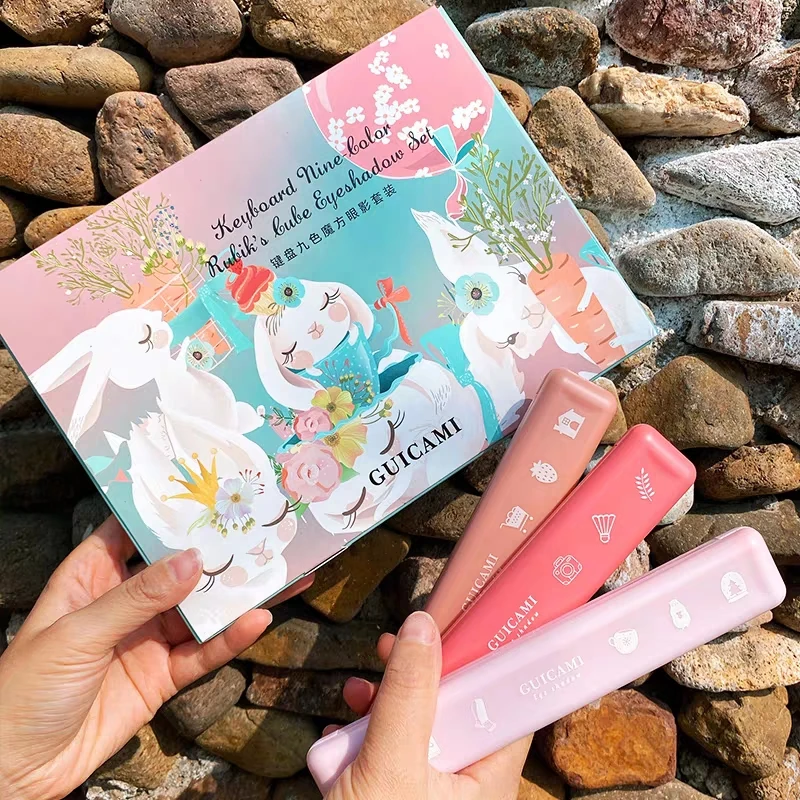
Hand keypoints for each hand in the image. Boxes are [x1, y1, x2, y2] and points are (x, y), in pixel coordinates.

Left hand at [0, 517, 308, 799]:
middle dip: (218, 550)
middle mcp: (124, 601)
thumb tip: (193, 559)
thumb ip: (139, 596)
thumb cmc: (23, 691)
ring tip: (278, 572)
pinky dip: (230, 638)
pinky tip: (257, 620)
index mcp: (91, 576)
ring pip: (200, 608)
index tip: (212, 489)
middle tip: (262, 529)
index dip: (169, 510)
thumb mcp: (78, 633)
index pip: (134, 530)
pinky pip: (202, 652)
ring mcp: (146, 638)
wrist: (15, 772)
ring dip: (236, 594)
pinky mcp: (162, 675)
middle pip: (179, 568)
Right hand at [326, 611, 530, 798]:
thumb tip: (424, 625)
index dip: (490, 657)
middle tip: (397, 644)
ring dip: (387, 700)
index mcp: (488, 776)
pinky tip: (342, 725)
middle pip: (457, 704)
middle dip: (423, 673)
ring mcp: (430, 788)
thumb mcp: (392, 764)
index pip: (508, 701)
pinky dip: (368, 731)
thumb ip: (409, 695)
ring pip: (419, 724)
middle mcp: (466, 781)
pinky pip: (391, 749)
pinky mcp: (398, 793)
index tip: (469, 620)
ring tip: (358, 691)